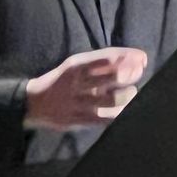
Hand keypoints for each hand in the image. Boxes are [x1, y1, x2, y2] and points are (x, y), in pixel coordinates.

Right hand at [23, 47, 147, 129]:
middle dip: (131, 73)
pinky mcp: (80, 120)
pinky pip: (106, 119)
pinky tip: (125, 109)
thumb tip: (130, 59)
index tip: (142, 58)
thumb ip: (99, 63)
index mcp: (77, 65)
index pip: (107, 57)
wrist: (34, 103)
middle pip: (113, 76)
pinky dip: (120, 114)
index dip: (129, 56)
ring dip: (128, 95)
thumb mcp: (75, 65)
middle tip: (138, 73)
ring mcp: (79, 103)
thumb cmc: (62, 81)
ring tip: (132, 92)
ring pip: (112, 100)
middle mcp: (78, 83)